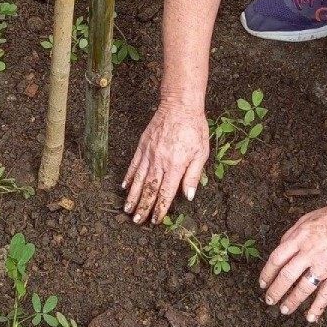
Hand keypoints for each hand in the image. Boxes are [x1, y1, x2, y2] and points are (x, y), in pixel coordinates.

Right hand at [123, 100, 209, 223]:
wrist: (179, 106)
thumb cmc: (194, 128)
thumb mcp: (202, 153)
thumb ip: (194, 175)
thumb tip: (188, 196)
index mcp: (176, 166)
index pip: (166, 193)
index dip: (160, 209)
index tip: (155, 220)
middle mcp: (160, 163)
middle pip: (149, 190)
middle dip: (143, 207)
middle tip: (137, 221)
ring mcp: (148, 154)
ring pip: (138, 180)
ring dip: (133, 196)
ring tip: (127, 209)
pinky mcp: (142, 146)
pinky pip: (133, 165)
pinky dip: (128, 177)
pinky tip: (124, 187)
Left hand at [260, 201, 326, 324]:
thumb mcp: (309, 218)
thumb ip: (293, 233)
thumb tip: (282, 246)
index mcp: (300, 238)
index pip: (277, 259)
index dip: (267, 273)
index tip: (262, 283)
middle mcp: (309, 253)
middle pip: (286, 276)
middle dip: (276, 290)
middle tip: (269, 300)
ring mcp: (324, 265)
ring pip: (303, 288)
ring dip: (292, 301)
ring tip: (284, 309)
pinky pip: (325, 294)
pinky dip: (317, 308)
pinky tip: (310, 318)